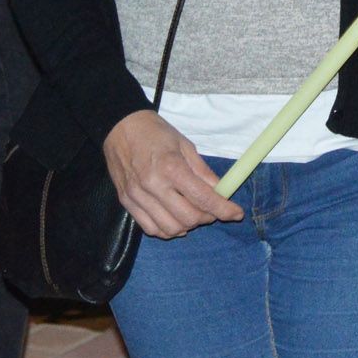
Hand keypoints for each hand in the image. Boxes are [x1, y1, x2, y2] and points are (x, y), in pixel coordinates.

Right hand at [101, 110, 242, 238]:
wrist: (120, 127)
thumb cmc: (155, 132)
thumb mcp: (185, 145)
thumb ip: (203, 172)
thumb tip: (221, 192)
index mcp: (171, 168)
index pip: (203, 198)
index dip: (224, 209)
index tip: (237, 213)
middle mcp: (153, 186)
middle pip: (188, 218)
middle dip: (207, 218)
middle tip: (212, 209)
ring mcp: (137, 197)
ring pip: (169, 228)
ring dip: (188, 226)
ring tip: (194, 214)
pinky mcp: (126, 203)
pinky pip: (150, 228)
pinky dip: (167, 229)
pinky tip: (175, 219)